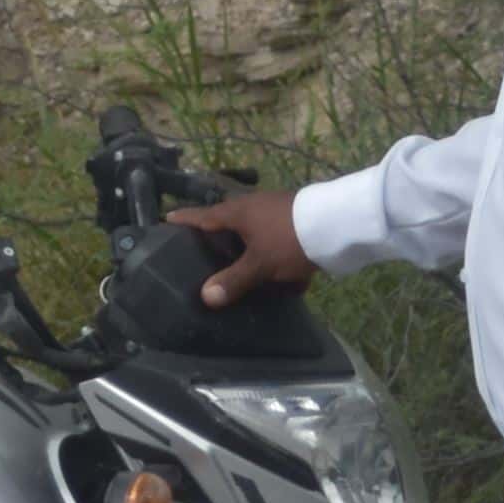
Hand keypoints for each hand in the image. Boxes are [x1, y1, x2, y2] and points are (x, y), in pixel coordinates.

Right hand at [174, 188, 314, 308]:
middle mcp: (252, 206)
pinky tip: (270, 267)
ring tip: (235, 264)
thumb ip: (233, 281)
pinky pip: (270, 235)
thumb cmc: (289, 240)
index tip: (167, 219)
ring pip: (250, 228)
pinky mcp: (293, 218)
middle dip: (215, 235)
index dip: (184, 219)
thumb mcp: (259, 265)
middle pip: (225, 220)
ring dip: (243, 244)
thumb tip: (206, 296)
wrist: (336, 224)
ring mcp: (274, 209)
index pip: (201, 215)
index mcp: (236, 213)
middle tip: (201, 252)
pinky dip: (266, 249)